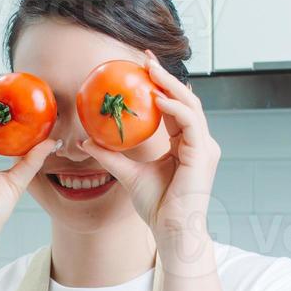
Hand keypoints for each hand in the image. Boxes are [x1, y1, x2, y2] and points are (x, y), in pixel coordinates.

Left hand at [81, 51, 220, 239]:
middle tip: (146, 58)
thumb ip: (111, 156)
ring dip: (169, 85)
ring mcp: (204, 147)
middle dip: (165, 77)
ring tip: (150, 70)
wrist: (172, 231)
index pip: (174, 108)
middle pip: (185, 100)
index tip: (141, 68)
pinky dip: (174, 107)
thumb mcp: (128, 174)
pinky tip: (157, 99)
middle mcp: (198, 142)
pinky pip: (190, 122)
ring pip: (190, 105)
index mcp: (186, 144)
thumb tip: (86, 141)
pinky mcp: (203, 154)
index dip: (159, 86)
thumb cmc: (157, 207)